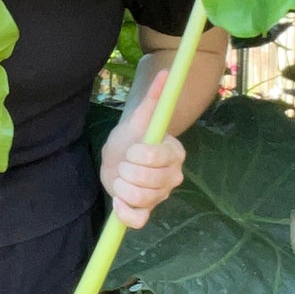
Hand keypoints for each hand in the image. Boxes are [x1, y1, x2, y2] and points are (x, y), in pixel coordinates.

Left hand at [100, 69, 185, 229]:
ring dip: (121, 188)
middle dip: (126, 171)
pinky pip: (137, 221)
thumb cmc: (131, 137)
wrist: (120, 157)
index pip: (156, 158)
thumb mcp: (139, 118)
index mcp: (175, 154)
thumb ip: (154, 98)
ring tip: (121, 178)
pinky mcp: (147, 213)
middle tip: (124, 163)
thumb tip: (165, 72)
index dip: (138, 155)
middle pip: (147, 182)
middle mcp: (173, 177)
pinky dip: (124, 213)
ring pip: (139, 199)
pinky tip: (119, 201)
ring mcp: (161, 197)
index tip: (132, 149)